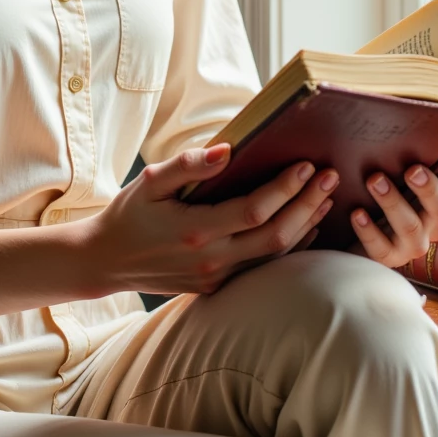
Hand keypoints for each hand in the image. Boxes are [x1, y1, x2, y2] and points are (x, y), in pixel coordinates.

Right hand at [83, 145, 338, 296]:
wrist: (107, 260)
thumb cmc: (129, 214)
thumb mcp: (150, 182)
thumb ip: (188, 166)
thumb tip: (227, 150)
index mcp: (195, 230)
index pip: (254, 210)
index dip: (285, 189)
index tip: (307, 165)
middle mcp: (211, 259)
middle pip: (276, 236)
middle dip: (307, 205)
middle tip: (330, 177)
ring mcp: (217, 277)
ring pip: (275, 256)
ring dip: (305, 226)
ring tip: (326, 198)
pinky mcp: (218, 286)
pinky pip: (263, 267)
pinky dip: (289, 246)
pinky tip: (305, 226)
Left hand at [347, 144, 437, 267]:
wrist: (352, 230)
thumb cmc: (384, 190)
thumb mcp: (402, 167)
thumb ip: (427, 151)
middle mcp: (433, 221)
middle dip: (428, 189)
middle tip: (411, 170)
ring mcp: (412, 243)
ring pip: (410, 227)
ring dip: (393, 203)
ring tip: (374, 181)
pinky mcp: (388, 258)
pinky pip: (382, 249)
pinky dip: (369, 231)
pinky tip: (357, 213)